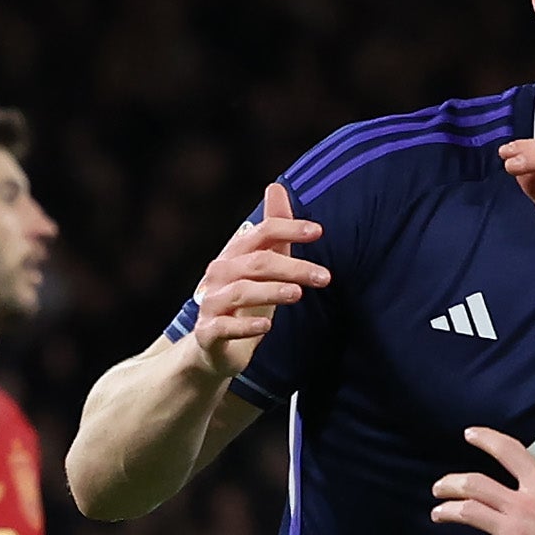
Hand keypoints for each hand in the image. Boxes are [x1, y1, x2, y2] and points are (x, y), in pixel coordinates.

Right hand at [181, 184, 325, 381]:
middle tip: (326, 277)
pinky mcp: (208, 332)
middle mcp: (219, 274)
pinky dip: (245, 326)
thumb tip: (276, 187)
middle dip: (293, 267)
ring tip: (298, 294)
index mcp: (234, 254)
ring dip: (271, 291)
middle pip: (257, 263)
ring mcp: (211, 303)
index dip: (288, 229)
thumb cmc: (245, 303)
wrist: (214, 347)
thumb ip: (273, 232)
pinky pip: (224, 327)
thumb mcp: (262, 265)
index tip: (318, 232)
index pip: (261, 233)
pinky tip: (266, 327)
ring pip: (241, 292)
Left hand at [431, 429, 534, 534]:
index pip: (507, 451)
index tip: (470, 435)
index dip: (484, 439)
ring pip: (466, 513)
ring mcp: (512, 533)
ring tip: (438, 514)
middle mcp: (522, 505)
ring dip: (446, 512)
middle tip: (441, 488)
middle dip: (450, 483)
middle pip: (473, 483)